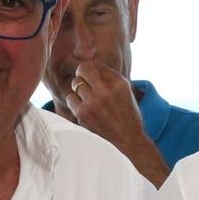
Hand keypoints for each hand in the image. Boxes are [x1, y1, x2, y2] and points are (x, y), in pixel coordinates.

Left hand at [69, 61, 165, 183]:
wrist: (128, 138)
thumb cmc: (126, 111)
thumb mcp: (124, 88)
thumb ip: (108, 75)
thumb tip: (87, 62)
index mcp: (117, 82)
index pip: (93, 64)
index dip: (90, 69)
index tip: (91, 75)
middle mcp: (105, 90)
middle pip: (81, 70)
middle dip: (83, 76)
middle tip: (88, 85)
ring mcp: (93, 103)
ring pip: (75, 84)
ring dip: (79, 89)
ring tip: (89, 98)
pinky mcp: (83, 114)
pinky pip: (70, 99)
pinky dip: (75, 102)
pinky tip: (85, 107)